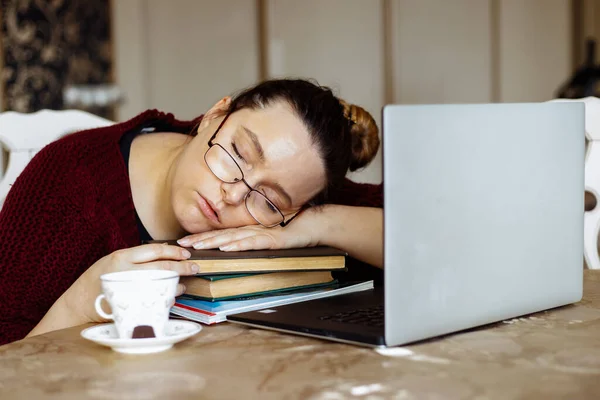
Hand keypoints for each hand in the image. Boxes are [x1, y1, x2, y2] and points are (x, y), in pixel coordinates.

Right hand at [67, 244, 198, 322]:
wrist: (78, 304)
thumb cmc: (99, 280)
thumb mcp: (114, 262)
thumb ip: (136, 258)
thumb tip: (165, 252)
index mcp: (122, 257)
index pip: (154, 250)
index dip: (173, 251)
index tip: (186, 253)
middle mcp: (124, 271)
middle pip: (160, 267)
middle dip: (181, 267)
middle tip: (194, 268)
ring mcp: (127, 289)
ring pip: (160, 284)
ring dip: (176, 285)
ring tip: (184, 285)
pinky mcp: (128, 305)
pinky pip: (153, 301)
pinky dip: (165, 299)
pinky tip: (172, 297)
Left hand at [177, 211, 319, 250]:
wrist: (315, 225)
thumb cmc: (294, 231)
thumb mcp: (271, 239)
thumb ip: (256, 242)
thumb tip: (238, 250)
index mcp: (250, 231)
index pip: (222, 235)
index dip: (203, 237)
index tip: (185, 241)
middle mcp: (253, 231)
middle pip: (222, 235)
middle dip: (200, 239)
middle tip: (180, 244)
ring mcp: (262, 234)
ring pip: (233, 239)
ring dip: (214, 242)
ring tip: (197, 246)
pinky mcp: (273, 240)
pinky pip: (253, 243)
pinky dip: (239, 245)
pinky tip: (226, 248)